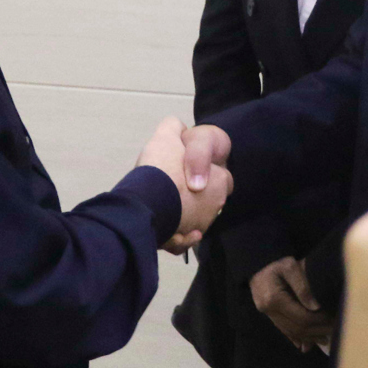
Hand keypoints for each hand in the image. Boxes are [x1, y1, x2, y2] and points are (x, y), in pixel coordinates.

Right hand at [136, 117, 232, 253]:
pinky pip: (181, 239)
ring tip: (163, 205)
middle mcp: (216, 205)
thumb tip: (177, 127)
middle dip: (192, 196)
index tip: (182, 168)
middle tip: (170, 187)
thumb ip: (174, 127)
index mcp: (221, 180)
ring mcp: (200, 224)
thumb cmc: (162, 169)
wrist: (146, 201)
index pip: (220, 176)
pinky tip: (169, 229)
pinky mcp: (182, 240)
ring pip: (192, 220)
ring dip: (182, 216)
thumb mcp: (168, 135)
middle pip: (205, 200)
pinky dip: (177, 236)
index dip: (200, 170)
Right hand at [250, 256, 333, 350]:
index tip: (332, 320)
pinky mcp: (268, 314)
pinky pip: (283, 329)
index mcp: (274, 298)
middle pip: (296, 327)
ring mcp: (267, 314)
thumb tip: (316, 307)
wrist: (257, 262)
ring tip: (324, 339)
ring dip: (308, 338)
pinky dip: (295, 337)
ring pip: (290, 331)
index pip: (301, 317)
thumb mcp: (291, 267)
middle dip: (316, 332)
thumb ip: (303, 287)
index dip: (318, 321)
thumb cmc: (276, 261)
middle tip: (333, 332)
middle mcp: (269, 310)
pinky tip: (305, 344)